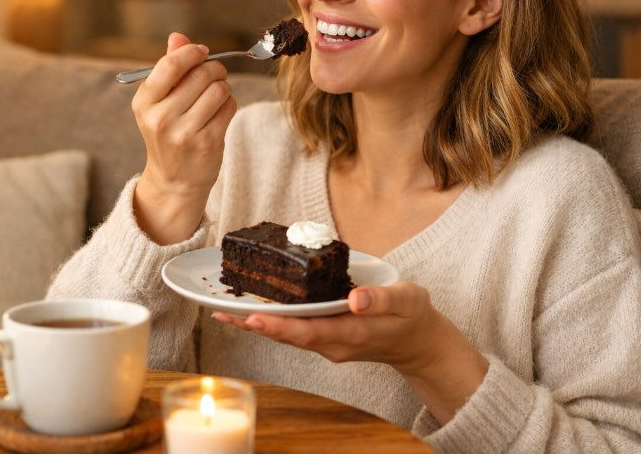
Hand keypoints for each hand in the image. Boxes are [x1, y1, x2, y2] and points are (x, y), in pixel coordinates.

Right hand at [132, 33, 236, 243]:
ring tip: (216, 95)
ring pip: (219, 89)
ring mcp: (185, 132)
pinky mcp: (208, 143)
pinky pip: (229, 107)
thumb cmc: (168, 132)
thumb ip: (169, 68)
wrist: (175, 179)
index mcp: (144, 102)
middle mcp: (161, 118)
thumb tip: (178, 36)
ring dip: (223, 87)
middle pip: (201, 74)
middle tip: (215, 74)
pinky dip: (229, 104)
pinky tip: (220, 111)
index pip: (170, 64)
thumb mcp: (159, 102)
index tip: (202, 52)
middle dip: (214, 69)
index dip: (191, 53)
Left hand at [213, 281, 487, 423]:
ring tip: (226, 310)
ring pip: (289, 333)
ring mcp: (329, 342)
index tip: (252, 318)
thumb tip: (355, 298)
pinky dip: (274, 320)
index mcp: (351, 334)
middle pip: (289, 335)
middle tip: (222, 311)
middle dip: (255, 324)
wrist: (418, 341)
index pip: (309, 332)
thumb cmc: (412, 316)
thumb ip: (381, 300)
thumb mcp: (406, 301)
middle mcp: (334, 343)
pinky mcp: (327, 336)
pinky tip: (257, 308)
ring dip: (258, 323)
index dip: (280, 326)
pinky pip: (296, 329)